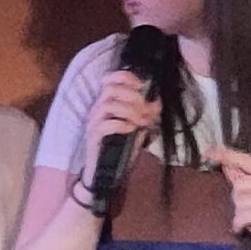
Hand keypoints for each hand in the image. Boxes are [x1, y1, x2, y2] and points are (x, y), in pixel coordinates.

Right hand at [78, 68, 158, 182]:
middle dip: (132, 96)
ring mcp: (94, 123)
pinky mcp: (93, 137)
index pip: (109, 79)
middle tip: (145, 109)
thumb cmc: (120, 148)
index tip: (141, 85)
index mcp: (106, 103)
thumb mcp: (137, 128)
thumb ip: (146, 115)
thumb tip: (157, 103)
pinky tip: (132, 129)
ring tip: (142, 122)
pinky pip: (105, 125)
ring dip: (130, 111)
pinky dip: (122, 124)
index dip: (125, 77)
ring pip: (108, 105)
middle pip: (110, 89)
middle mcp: (97, 110)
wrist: (105, 172)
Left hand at [210, 145, 250, 249]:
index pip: (247, 159)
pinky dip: (241, 225)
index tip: (208, 152)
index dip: (226, 155)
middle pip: (239, 184)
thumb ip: (248, 181)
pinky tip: (250, 230)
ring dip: (240, 216)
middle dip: (237, 201)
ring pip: (240, 201)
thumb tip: (227, 166)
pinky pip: (244, 215)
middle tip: (248, 213)